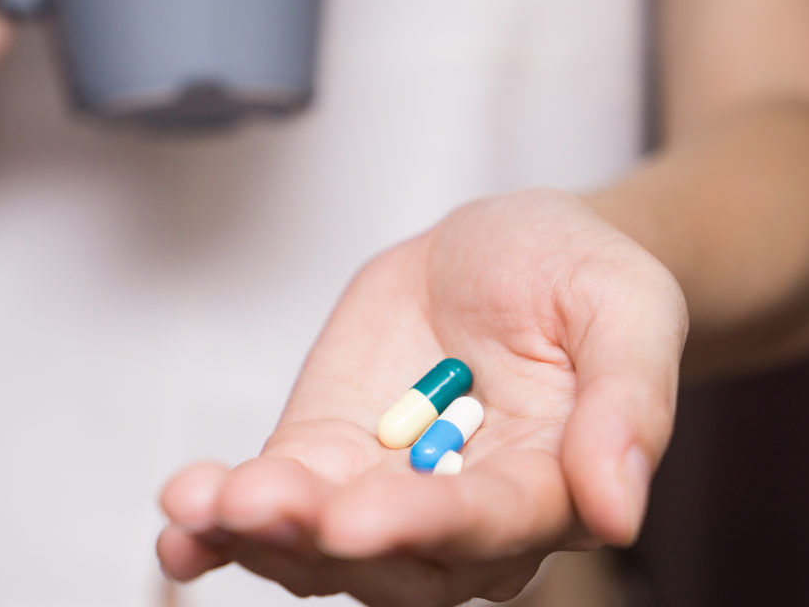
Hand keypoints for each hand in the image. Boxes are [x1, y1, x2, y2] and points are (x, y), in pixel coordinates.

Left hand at [158, 189, 687, 605]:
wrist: (505, 253)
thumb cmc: (576, 274)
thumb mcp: (624, 306)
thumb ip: (628, 403)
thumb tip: (620, 508)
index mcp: (547, 487)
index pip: (488, 526)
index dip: (426, 525)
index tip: (362, 517)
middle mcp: (461, 513)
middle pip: (391, 556)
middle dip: (321, 538)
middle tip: (259, 503)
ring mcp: (384, 488)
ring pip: (321, 544)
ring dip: (258, 534)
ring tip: (200, 505)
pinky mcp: (325, 455)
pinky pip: (275, 501)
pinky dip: (223, 524)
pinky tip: (180, 528)